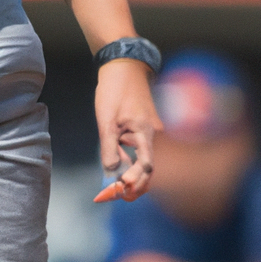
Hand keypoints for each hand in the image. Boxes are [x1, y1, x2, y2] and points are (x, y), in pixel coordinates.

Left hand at [92, 58, 160, 202]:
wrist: (124, 65)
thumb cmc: (115, 90)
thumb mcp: (106, 120)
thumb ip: (109, 148)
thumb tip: (111, 174)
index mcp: (146, 132)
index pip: (146, 167)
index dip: (133, 183)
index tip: (116, 192)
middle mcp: (153, 134)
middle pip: (148, 169)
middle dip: (132, 185)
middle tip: (111, 196)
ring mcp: (150, 131)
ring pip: (144, 161)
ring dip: (129, 174)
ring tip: (110, 187)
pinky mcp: (145, 129)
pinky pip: (141, 151)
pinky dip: (130, 161)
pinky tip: (117, 167)